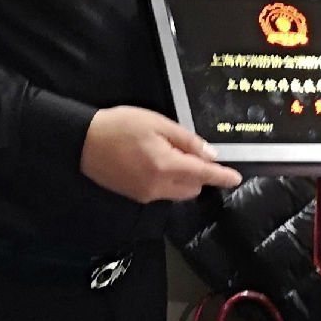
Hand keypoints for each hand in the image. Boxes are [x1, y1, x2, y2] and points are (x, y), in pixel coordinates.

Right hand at [80, 105, 242, 202]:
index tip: (236, 178)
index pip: (203, 174)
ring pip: (179, 192)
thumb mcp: (156, 123)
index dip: (222, 176)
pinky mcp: (136, 197)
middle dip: (199, 173)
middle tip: (185, 149)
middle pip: (194, 187)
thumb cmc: (120, 125)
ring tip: (167, 153)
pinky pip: (163, 192)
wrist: (83, 142)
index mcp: (166, 166)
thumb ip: (185, 140)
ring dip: (184, 178)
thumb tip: (209, 155)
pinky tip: (153, 162)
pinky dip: (168, 181)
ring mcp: (146, 195)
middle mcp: (159, 187)